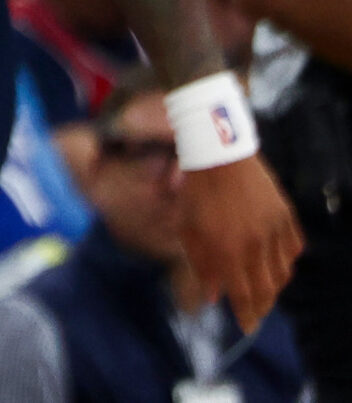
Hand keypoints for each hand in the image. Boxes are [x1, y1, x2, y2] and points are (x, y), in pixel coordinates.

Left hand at [179, 155, 302, 329]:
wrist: (219, 154)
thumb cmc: (196, 191)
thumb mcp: (187, 227)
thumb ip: (201, 263)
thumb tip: (213, 294)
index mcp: (228, 250)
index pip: (242, 294)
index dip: (246, 315)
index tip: (247, 328)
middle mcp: (255, 245)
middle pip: (267, 289)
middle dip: (262, 306)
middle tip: (256, 313)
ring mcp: (274, 230)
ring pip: (283, 272)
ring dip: (275, 285)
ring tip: (264, 289)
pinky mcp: (286, 216)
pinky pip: (293, 248)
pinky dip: (287, 260)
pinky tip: (277, 262)